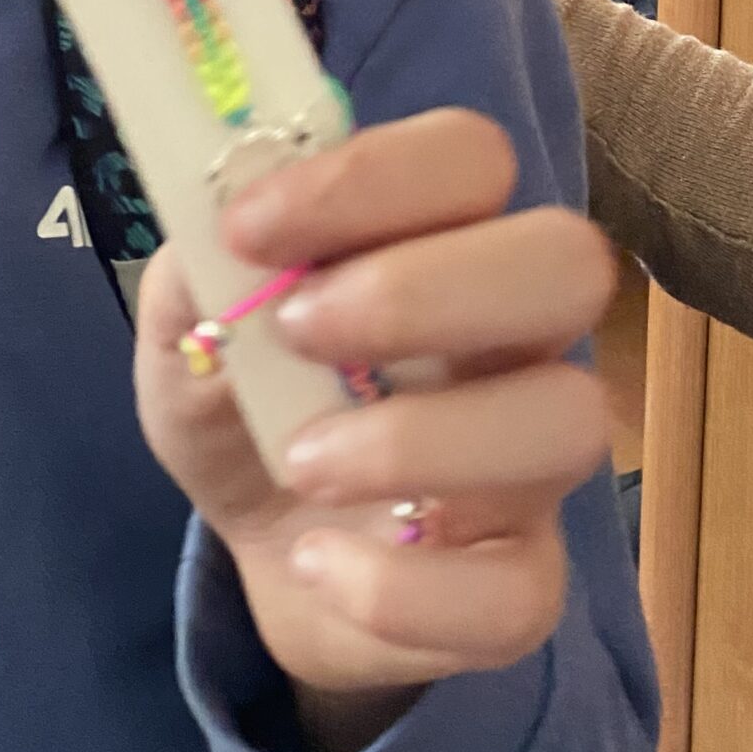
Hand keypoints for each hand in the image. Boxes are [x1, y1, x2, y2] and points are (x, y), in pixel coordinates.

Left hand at [134, 111, 614, 735]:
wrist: (267, 551)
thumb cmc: (249, 404)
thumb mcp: (185, 336)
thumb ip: (191, 281)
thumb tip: (211, 251)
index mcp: (442, 239)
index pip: (469, 156)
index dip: (370, 177)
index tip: (249, 228)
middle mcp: (515, 336)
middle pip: (566, 262)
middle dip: (422, 289)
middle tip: (298, 332)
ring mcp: (533, 463)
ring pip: (567, 422)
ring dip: (415, 439)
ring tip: (299, 462)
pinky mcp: (521, 582)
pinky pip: (518, 594)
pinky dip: (400, 589)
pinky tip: (316, 564)